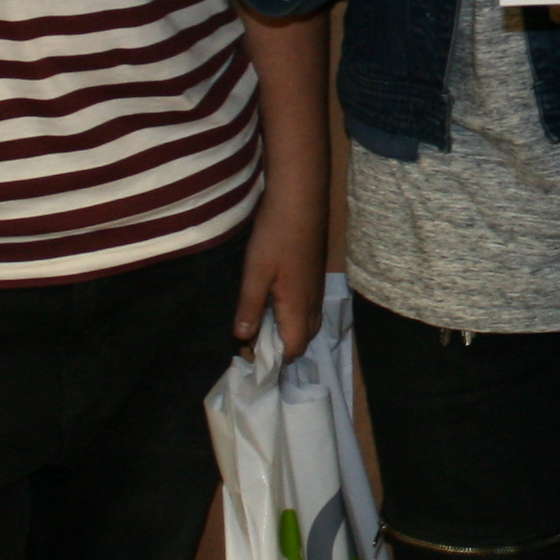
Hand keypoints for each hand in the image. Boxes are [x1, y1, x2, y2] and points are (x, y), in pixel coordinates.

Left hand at [234, 173, 326, 361]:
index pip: (293, 349)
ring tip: (261, 322)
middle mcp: (313, 303)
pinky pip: (308, 308)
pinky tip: (274, 301)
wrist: (300, 201)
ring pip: (308, 324)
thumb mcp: (255, 273)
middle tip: (252, 338)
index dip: (272, 358)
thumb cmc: (276, 237)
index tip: (247, 352)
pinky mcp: (315, 276)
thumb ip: (250, 308)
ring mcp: (317, 289)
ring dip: (287, 331)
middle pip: (303, 340)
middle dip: (281, 347)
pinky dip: (293, 316)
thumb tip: (242, 338)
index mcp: (298, 307)